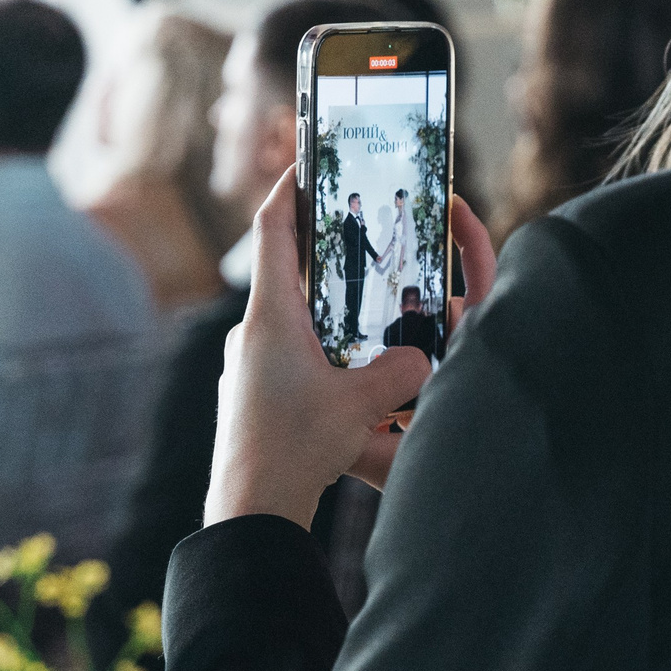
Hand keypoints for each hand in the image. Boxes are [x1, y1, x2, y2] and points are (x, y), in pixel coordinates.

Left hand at [206, 171, 497, 527]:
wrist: (250, 508)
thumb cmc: (295, 445)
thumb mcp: (362, 402)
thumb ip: (400, 369)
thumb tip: (423, 355)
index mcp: (271, 318)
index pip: (275, 232)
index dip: (290, 190)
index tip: (308, 163)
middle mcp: (251, 335)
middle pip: (288, 275)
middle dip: (324, 255)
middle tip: (358, 237)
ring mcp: (247, 368)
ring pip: (293, 323)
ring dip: (328, 312)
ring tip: (368, 315)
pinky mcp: (253, 399)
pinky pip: (291, 360)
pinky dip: (321, 353)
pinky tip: (349, 377)